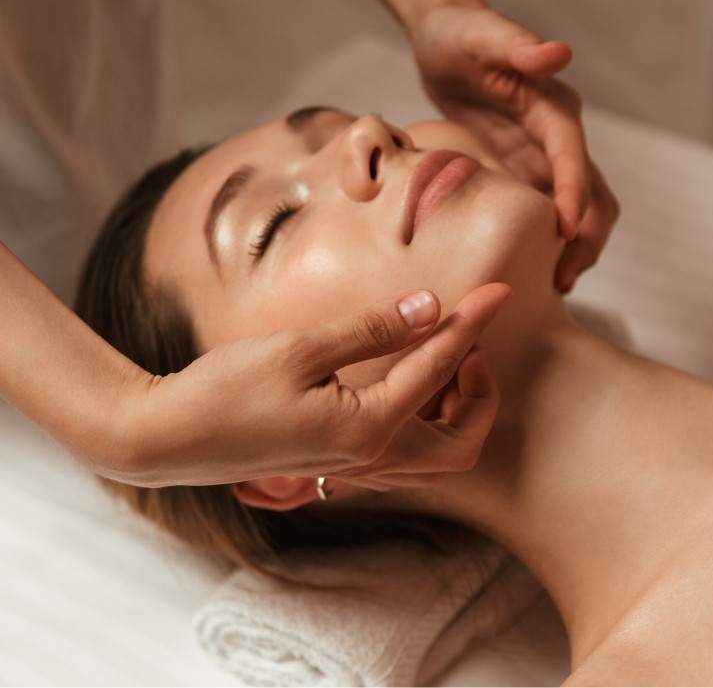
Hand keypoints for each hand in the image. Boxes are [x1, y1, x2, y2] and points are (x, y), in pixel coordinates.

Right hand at [107, 284, 509, 487]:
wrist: (166, 439)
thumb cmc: (224, 390)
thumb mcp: (300, 349)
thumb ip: (372, 329)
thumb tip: (431, 307)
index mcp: (369, 428)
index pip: (440, 368)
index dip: (472, 323)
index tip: (499, 291)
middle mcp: (371, 459)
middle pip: (463, 441)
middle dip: (480, 392)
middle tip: (463, 341)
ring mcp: (355, 469)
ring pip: (439, 456)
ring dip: (455, 409)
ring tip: (437, 355)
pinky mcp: (338, 464)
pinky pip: (407, 456)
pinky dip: (425, 421)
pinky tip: (404, 379)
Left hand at [410, 5, 617, 290]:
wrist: (445, 42)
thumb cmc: (460, 35)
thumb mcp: (481, 34)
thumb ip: (517, 43)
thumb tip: (559, 52)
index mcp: (554, 108)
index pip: (574, 156)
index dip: (575, 193)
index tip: (567, 231)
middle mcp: (559, 137)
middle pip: (595, 194)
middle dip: (587, 237)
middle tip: (563, 279)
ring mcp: (546, 159)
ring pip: (582, 212)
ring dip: (576, 249)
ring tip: (556, 287)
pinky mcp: (529, 174)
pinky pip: (549, 216)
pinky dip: (551, 246)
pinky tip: (534, 273)